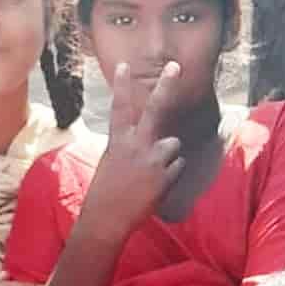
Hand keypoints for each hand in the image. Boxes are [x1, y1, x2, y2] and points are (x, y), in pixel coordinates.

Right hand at [79, 63, 185, 238]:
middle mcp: (136, 144)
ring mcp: (152, 159)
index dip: (122, 86)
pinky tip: (156, 187)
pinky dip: (171, 175)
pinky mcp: (165, 176)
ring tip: (151, 175)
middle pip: (155, 108)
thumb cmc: (106, 193)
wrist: (106, 219)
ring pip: (173, 144)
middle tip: (176, 66)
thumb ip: (130, 147)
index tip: (125, 65)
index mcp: (117, 141)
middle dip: (166, 85)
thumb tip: (152, 140)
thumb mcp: (112, 163)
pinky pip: (178, 166)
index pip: (119, 107)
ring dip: (168, 156)